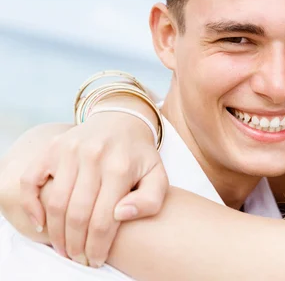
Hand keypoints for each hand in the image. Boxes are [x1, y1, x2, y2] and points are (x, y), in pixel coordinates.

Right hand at [20, 112, 167, 267]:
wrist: (122, 120)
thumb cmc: (139, 155)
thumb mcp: (157, 175)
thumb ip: (150, 200)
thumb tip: (121, 214)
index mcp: (120, 167)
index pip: (103, 219)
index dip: (98, 247)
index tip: (96, 260)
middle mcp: (93, 157)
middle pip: (77, 215)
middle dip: (76, 245)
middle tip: (78, 258)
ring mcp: (69, 151)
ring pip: (55, 203)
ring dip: (56, 233)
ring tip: (64, 249)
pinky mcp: (51, 148)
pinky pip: (30, 181)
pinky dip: (31, 205)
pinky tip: (42, 224)